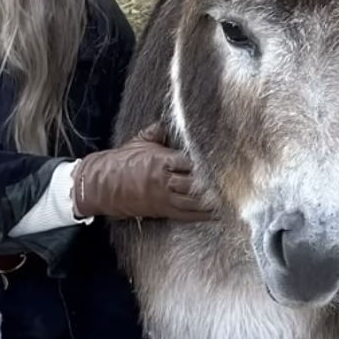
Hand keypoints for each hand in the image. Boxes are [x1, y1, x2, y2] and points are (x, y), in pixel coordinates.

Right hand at [72, 122, 216, 220]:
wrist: (104, 186)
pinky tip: (218, 214)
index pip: (188, 162)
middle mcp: (165, 181)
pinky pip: (187, 214)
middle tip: (234, 183)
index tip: (221, 163)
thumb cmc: (121, 162)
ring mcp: (165, 198)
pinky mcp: (164, 211)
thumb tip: (166, 123)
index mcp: (160, 162)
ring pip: (194, 201)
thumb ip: (156, 134)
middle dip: (212, 184)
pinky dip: (203, 215)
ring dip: (212, 201)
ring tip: (230, 200)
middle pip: (194, 183)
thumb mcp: (139, 143)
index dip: (204, 164)